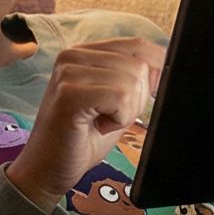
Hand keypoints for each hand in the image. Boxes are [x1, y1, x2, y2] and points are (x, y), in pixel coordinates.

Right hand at [3, 38, 164, 213]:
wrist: (48, 169)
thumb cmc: (82, 138)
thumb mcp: (115, 101)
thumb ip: (134, 77)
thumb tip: (165, 63)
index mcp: (84, 53)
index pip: (139, 46)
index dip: (152, 75)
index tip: (135, 101)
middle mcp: (73, 55)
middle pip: (139, 66)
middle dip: (136, 100)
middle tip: (108, 118)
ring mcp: (68, 72)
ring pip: (132, 82)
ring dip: (125, 112)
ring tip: (100, 122)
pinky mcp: (69, 93)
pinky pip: (120, 97)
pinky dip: (118, 119)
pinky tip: (97, 126)